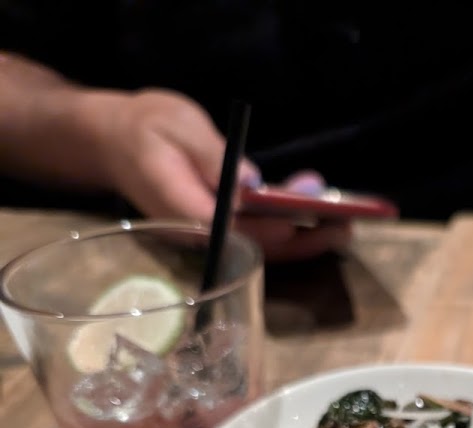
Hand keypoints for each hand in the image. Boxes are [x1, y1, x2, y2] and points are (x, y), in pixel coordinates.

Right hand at [79, 88, 351, 259]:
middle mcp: (199, 233)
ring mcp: (212, 238)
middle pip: (254, 246)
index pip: (227, 227)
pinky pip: (261, 239)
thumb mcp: (177, 126)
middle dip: (301, 238)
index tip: (296, 219)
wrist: (119, 144)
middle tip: (343, 222)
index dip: (263, 228)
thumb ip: (212, 156)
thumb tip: (250, 182)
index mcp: (182, 208)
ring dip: (306, 238)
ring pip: (263, 247)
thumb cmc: (148, 129)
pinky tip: (322, 217)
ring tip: (345, 222)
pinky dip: (294, 232)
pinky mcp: (224, 233)